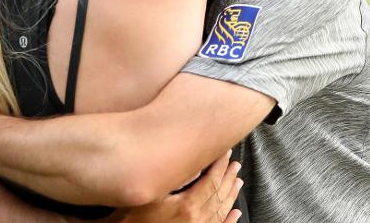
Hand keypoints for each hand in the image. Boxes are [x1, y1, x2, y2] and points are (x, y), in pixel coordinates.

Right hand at [109, 150, 242, 222]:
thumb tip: (194, 167)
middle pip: (219, 194)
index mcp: (187, 206)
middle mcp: (196, 220)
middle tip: (235, 164)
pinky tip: (235, 214)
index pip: (211, 181)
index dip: (220, 166)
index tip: (225, 154)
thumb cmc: (131, 217)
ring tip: (238, 182)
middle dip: (228, 177)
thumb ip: (173, 180)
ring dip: (231, 195)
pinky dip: (229, 220)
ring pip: (221, 210)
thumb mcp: (149, 194)